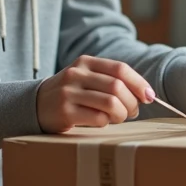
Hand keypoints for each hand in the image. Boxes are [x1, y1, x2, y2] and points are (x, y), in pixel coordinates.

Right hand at [36, 55, 155, 132]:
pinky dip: (107, 122)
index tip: (149, 96)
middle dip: (132, 102)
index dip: (139, 83)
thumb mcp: (87, 78)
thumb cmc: (71, 93)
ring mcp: (69, 93)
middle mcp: (76, 74)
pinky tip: (103, 122)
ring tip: (119, 117)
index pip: (120, 69)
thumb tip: (146, 94)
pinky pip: (98, 119)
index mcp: (86, 62)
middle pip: (117, 87)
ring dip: (122, 114)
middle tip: (133, 112)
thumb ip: (112, 80)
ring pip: (110, 103)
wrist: (35, 105)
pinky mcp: (65, 112)